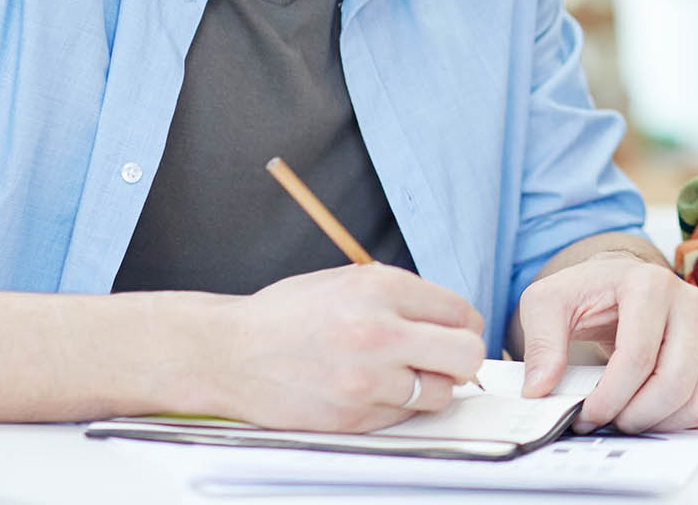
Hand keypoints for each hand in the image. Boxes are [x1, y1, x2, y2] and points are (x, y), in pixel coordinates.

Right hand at [212, 264, 485, 430]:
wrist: (230, 353)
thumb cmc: (290, 314)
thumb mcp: (350, 280)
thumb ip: (405, 296)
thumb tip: (456, 320)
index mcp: (382, 289)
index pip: (461, 312)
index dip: (462, 324)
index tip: (452, 330)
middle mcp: (379, 333)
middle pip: (467, 354)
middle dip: (462, 356)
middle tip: (445, 357)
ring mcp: (367, 380)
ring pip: (442, 393)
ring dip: (432, 386)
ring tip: (404, 374)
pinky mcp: (353, 416)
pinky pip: (405, 416)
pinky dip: (399, 406)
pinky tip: (375, 389)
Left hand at [516, 251, 697, 432]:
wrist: (622, 285)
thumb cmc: (590, 293)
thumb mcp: (548, 304)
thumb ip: (541, 343)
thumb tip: (541, 388)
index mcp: (650, 284)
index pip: (638, 356)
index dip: (609, 398)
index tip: (585, 414)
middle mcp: (691, 302)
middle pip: (673, 382)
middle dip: (634, 416)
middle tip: (607, 421)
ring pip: (695, 399)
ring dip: (657, 423)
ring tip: (626, 418)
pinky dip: (678, 422)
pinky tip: (650, 414)